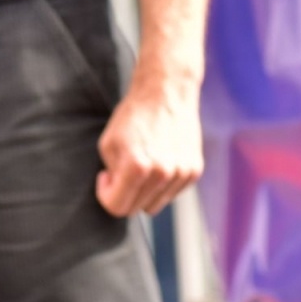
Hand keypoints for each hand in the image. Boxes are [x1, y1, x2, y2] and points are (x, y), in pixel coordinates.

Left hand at [95, 79, 202, 217]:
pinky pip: (171, 193)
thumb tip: (120, 194)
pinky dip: (162, 184)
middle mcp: (162, 174)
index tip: (107, 177)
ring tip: (143, 164)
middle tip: (123, 170)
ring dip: (144, 191)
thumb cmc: (133, 116)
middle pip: (136, 209)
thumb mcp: (108, 144)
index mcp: (137, 168)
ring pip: (155, 205)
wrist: (167, 91)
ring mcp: (181, 174)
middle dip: (124, 194)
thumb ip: (111, 175)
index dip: (106, 195)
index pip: (117, 207)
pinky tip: (160, 160)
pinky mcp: (194, 171)